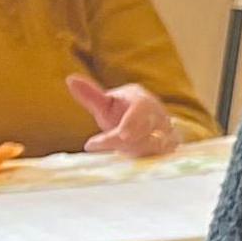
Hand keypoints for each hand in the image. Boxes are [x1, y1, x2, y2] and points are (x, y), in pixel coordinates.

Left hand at [66, 76, 181, 157]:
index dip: (132, 124)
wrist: (146, 121)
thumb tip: (70, 80)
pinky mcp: (170, 148)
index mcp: (143, 101)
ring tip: (113, 153)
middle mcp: (159, 116)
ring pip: (155, 147)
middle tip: (96, 144)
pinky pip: (160, 156)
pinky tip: (128, 160)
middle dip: (124, 141)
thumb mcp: (105, 103)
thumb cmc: (121, 111)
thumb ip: (90, 95)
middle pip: (148, 131)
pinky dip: (143, 159)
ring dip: (132, 151)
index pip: (141, 111)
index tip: (122, 135)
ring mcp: (168, 133)